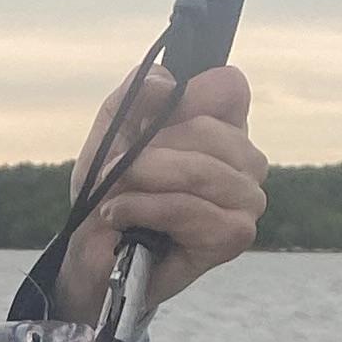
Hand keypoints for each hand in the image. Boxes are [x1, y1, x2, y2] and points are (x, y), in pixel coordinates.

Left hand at [52, 60, 266, 322]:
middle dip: (148, 151)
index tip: (146, 127)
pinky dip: (144, 209)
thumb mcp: (114, 128)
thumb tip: (167, 87)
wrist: (93, 255)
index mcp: (228, 127)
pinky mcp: (235, 235)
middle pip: (206, 129)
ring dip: (142, 181)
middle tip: (117, 172)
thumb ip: (136, 92)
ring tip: (114, 197)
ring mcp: (248, 199)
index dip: (184, 99)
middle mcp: (248, 162)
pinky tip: (120, 215)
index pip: (230, 87)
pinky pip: (189, 208)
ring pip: (199, 170)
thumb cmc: (111, 190)